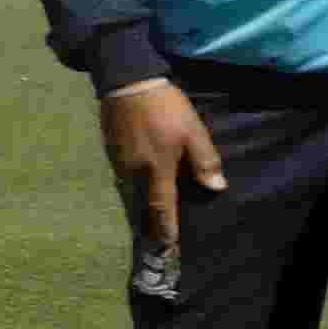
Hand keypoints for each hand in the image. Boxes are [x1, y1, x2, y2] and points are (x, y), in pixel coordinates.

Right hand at [102, 81, 224, 251]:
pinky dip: (132, 191)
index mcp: (156, 169)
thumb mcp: (193, 132)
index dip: (166, 227)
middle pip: (142, 205)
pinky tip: (139, 192)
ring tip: (148, 223)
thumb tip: (216, 188)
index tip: (169, 245)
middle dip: (150, 224)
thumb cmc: (165, 109)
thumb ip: (204, 161)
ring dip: (140, 208)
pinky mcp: (112, 153)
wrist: (127, 83)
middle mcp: (133, 172)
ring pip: (131, 194)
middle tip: (156, 242)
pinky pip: (124, 181)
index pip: (162, 207)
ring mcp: (119, 163)